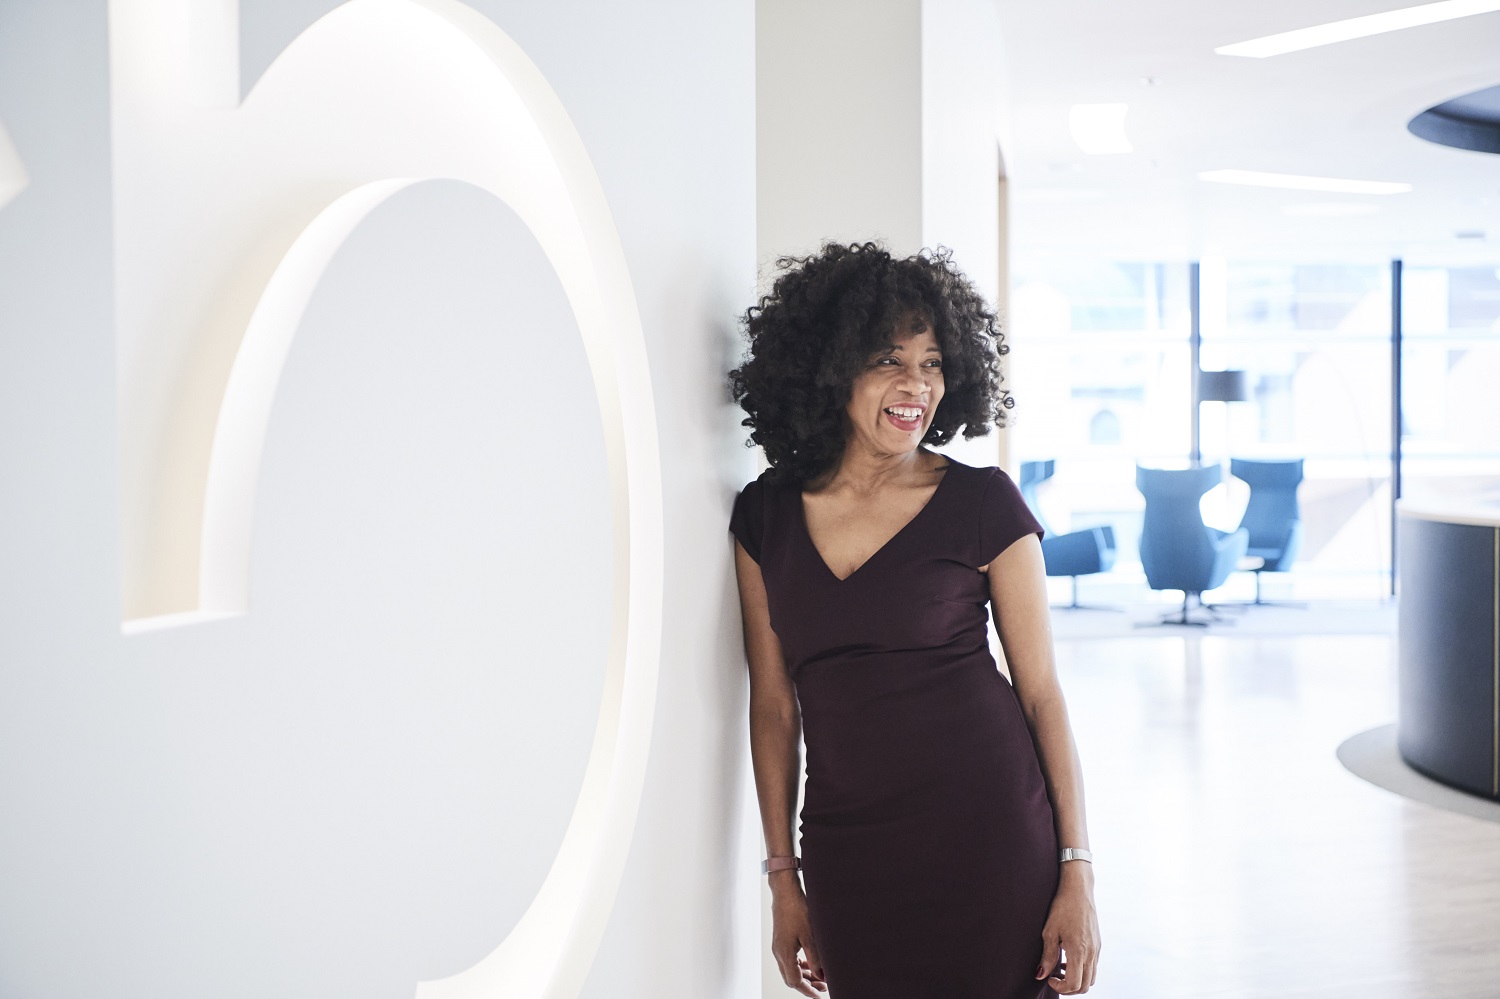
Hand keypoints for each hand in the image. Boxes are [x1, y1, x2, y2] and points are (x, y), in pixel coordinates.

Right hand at [770, 882, 825, 994]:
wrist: (785, 892)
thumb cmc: (797, 910)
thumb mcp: (810, 936)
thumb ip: (816, 958)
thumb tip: (822, 976)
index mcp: (784, 954)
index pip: (795, 982)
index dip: (808, 991)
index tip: (820, 996)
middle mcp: (778, 952)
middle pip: (791, 978)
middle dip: (807, 985)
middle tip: (823, 987)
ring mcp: (778, 946)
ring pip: (790, 970)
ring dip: (805, 976)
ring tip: (820, 977)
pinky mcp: (781, 941)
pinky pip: (789, 960)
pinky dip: (800, 966)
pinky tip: (811, 964)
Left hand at [1036, 864, 1099, 993]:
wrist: (1078, 890)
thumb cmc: (1062, 907)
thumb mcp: (1049, 931)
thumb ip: (1047, 956)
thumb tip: (1040, 975)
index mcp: (1079, 951)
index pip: (1074, 984)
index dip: (1060, 987)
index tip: (1049, 978)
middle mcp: (1091, 953)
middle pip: (1085, 986)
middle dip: (1068, 988)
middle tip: (1054, 978)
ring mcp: (1096, 949)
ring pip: (1091, 978)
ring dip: (1076, 980)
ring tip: (1060, 968)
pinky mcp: (1098, 944)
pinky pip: (1093, 967)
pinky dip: (1082, 970)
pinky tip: (1068, 959)